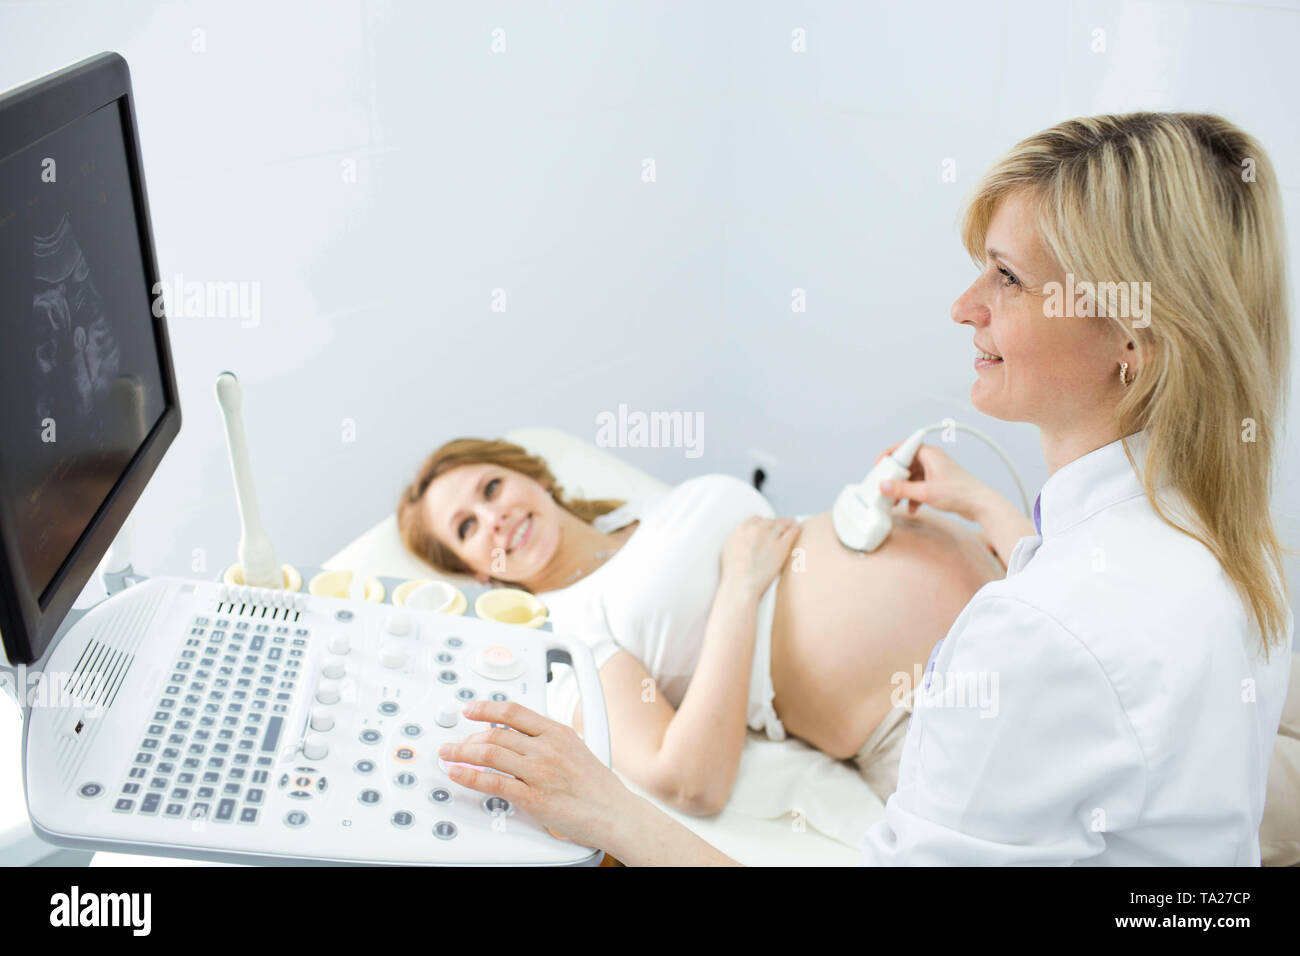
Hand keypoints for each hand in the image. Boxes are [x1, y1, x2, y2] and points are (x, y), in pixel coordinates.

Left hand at [438, 700, 635, 849]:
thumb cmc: (599, 787)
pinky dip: (470, 776)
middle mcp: (546, 748)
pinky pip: (492, 782)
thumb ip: (549, 741)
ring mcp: (538, 771)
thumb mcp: (576, 749)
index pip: (514, 711)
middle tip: (455, 742)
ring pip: (490, 753)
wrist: (615, 813)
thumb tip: (522, 737)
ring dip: (462, 752)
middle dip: (468, 736)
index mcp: (557, 732)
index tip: (471, 710)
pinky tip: (458, 773)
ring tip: (449, 754)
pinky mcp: (532, 797)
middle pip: (496, 733)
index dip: (486, 708)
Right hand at [719, 516, 799, 598]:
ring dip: (787, 523)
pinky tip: (797, 529)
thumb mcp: (728, 549)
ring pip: (781, 524)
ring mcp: (769, 536)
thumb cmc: (733, 572)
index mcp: (742, 529)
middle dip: (776, 522)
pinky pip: (791, 533)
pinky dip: (795, 529)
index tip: (767, 525)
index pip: (756, 519)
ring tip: (793, 523)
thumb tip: (743, 539)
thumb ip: (737, 539)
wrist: (741, 584)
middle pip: (770, 521)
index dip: (763, 522)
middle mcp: (756, 529)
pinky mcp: (781, 546)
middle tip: (782, 523)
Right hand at [874, 442, 993, 522]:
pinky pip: (920, 486)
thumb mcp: (925, 492)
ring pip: (912, 477)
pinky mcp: (939, 484)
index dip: (890, 455)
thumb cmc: (959, 493)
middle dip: (894, 477)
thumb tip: (883, 486)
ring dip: (903, 489)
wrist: (980, 505)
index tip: (879, 465)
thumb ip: (902, 489)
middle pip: (906, 464)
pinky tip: (911, 508)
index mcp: (930, 454)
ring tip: (894, 502)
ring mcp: (936, 472)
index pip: (904, 447)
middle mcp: (932, 460)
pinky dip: (913, 496)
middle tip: (884, 486)